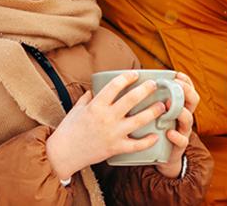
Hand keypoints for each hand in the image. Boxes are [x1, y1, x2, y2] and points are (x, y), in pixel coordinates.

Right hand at [44, 71, 169, 178]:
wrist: (63, 153)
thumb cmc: (69, 130)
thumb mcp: (77, 109)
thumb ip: (88, 98)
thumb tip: (96, 89)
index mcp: (96, 105)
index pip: (114, 86)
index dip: (127, 77)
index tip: (135, 74)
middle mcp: (106, 118)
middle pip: (131, 99)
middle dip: (146, 90)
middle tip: (154, 85)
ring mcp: (113, 133)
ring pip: (139, 120)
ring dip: (153, 112)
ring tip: (162, 106)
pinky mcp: (116, 148)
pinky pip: (136, 145)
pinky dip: (148, 141)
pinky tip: (156, 135)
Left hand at [155, 73, 198, 178]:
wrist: (163, 156)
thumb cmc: (157, 130)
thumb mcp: (156, 113)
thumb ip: (152, 100)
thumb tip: (138, 84)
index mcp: (179, 106)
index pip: (188, 90)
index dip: (185, 81)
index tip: (177, 75)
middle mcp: (184, 117)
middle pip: (193, 101)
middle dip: (186, 91)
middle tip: (176, 86)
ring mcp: (183, 131)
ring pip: (189, 119)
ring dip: (181, 112)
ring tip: (170, 106)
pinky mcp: (179, 145)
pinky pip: (182, 140)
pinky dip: (177, 136)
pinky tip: (169, 132)